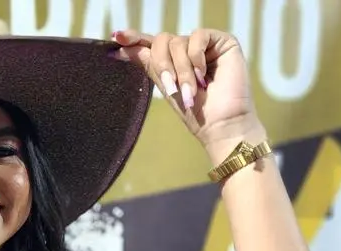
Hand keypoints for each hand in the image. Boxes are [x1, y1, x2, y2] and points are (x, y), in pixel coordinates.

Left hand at [110, 28, 263, 155]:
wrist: (220, 125)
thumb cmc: (195, 113)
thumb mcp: (166, 86)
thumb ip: (148, 63)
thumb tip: (120, 45)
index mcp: (173, 61)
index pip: (151, 43)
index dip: (134, 38)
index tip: (117, 37)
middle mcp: (188, 51)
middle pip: (162, 40)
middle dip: (163, 65)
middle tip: (172, 88)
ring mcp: (205, 45)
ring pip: (178, 41)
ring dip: (181, 69)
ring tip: (193, 90)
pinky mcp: (223, 42)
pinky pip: (198, 35)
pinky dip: (196, 56)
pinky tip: (205, 74)